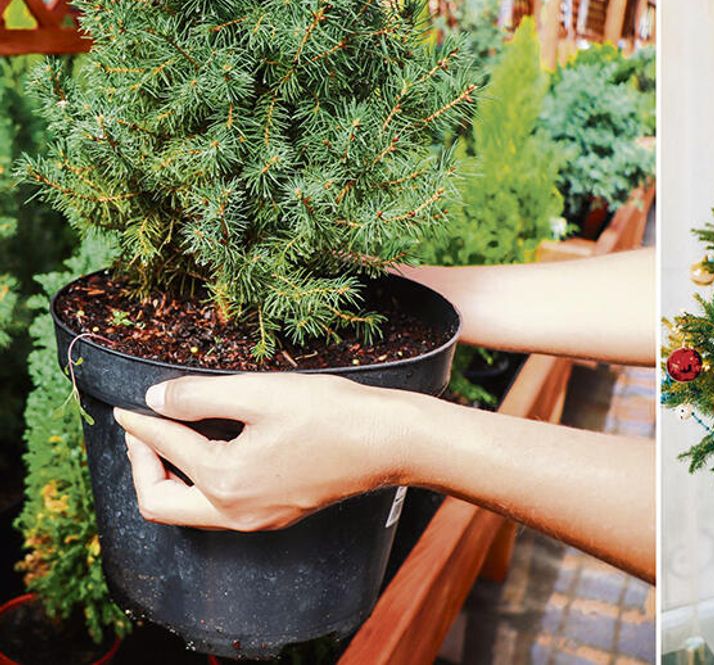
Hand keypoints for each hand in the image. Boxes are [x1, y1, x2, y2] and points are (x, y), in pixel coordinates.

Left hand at [114, 373, 417, 530]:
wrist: (390, 441)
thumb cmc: (332, 412)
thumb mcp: (259, 391)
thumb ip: (198, 395)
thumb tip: (154, 400)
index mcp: (225, 480)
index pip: (164, 448)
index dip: (140, 424)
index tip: (125, 407)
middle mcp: (236, 512)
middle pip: (161, 504)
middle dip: (143, 466)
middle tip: (143, 431)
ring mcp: (259, 519)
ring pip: (190, 512)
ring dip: (172, 478)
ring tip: (173, 441)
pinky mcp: (278, 514)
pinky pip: (220, 511)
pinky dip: (202, 485)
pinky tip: (214, 453)